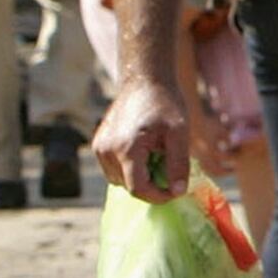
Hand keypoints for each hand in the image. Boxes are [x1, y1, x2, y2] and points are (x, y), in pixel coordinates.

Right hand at [93, 80, 192, 202]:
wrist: (144, 80)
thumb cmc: (165, 103)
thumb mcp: (179, 133)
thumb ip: (178, 164)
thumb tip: (178, 192)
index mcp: (126, 149)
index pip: (138, 189)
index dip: (159, 196)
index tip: (176, 190)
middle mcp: (106, 150)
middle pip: (129, 187)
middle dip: (151, 185)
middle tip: (169, 168)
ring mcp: (99, 147)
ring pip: (120, 181)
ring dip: (139, 177)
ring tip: (156, 156)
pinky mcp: (98, 144)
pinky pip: (114, 170)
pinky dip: (129, 169)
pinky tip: (144, 152)